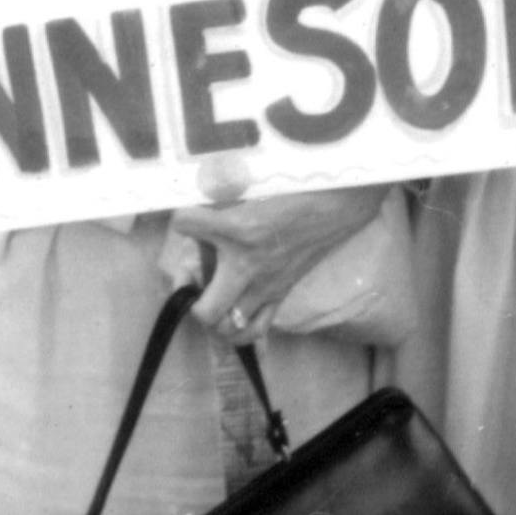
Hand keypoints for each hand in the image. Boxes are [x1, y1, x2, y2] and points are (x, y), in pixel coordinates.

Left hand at [170, 184, 386, 343]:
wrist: (334, 207)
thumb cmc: (294, 190)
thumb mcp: (251, 184)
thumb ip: (219, 194)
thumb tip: (195, 201)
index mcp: (238, 230)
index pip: (186, 224)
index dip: (180, 218)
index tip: (187, 216)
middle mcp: (248, 266)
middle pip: (204, 311)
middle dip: (189, 298)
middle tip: (190, 277)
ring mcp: (266, 287)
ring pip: (228, 328)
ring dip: (212, 317)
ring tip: (208, 296)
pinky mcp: (280, 295)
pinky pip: (256, 330)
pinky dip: (237, 328)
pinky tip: (231, 311)